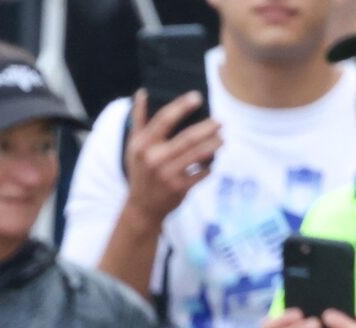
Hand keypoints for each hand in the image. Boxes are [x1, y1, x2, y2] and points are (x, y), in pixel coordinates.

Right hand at [123, 89, 223, 225]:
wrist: (143, 208)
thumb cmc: (140, 171)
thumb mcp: (133, 146)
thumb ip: (138, 119)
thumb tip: (143, 92)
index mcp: (143, 144)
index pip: (164, 119)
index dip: (182, 106)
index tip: (197, 97)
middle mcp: (155, 159)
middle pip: (187, 138)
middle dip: (207, 128)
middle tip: (220, 121)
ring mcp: (168, 175)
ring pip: (198, 155)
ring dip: (213, 146)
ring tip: (222, 139)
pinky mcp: (179, 189)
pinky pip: (201, 174)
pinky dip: (209, 167)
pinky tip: (212, 161)